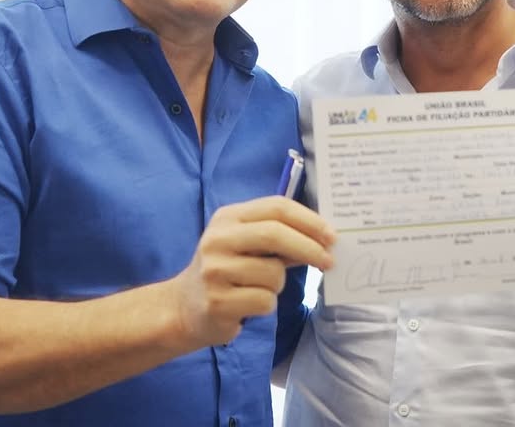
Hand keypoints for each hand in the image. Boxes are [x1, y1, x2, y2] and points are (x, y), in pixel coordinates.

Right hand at [170, 196, 334, 348]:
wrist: (183, 307)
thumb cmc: (226, 271)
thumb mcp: (246, 245)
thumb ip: (279, 238)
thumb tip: (323, 239)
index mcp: (228, 218)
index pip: (276, 207)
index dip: (309, 220)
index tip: (332, 235)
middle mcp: (218, 239)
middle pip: (275, 234)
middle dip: (309, 247)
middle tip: (329, 261)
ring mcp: (215, 271)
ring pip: (274, 274)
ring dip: (279, 284)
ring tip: (260, 287)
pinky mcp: (218, 301)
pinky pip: (265, 301)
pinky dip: (267, 304)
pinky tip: (248, 304)